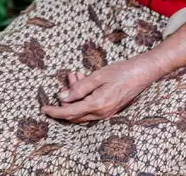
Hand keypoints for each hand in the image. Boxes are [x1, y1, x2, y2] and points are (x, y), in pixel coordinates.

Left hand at [40, 57, 157, 122]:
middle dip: (65, 100)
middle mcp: (102, 113)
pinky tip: (84, 80)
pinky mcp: (110, 109)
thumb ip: (78, 88)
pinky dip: (84, 96)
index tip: (43, 108)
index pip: (70, 112)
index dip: (55, 111)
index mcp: (97, 105)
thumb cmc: (120, 72)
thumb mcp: (97, 76)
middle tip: (67, 79)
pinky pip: (91, 107)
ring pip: (82, 110)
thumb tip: (62, 98)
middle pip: (75, 114)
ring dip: (75, 96)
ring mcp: (107, 113)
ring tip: (76, 75)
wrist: (142, 73)